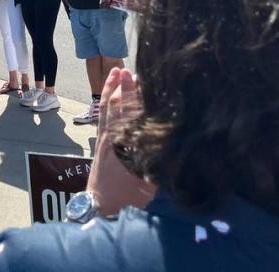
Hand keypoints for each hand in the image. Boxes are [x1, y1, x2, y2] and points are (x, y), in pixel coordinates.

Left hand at [86, 69, 155, 216]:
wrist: (104, 207)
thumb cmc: (131, 199)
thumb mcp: (152, 183)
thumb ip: (161, 162)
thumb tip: (177, 143)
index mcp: (130, 150)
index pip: (137, 119)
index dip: (141, 102)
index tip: (148, 85)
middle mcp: (116, 140)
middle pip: (121, 108)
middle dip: (127, 89)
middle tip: (133, 72)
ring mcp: (106, 138)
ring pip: (108, 108)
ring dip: (113, 89)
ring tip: (118, 71)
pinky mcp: (101, 140)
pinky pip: (102, 114)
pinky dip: (105, 99)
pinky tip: (110, 89)